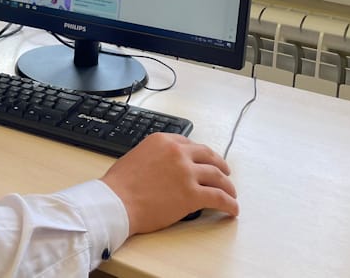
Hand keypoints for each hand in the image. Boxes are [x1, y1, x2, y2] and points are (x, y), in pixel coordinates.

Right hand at [100, 132, 237, 233]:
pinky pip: (218, 197)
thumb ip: (155, 156)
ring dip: (228, 186)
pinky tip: (233, 209)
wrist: (116, 202)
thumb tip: (165, 167)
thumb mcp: (136, 155)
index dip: (201, 154)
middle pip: (208, 156)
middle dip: (220, 165)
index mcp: (163, 140)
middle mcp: (177, 152)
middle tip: (225, 173)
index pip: (190, 144)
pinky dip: (229, 204)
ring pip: (217, 176)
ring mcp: (186, 172)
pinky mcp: (192, 194)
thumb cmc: (120, 184)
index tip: (205, 160)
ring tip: (231, 194)